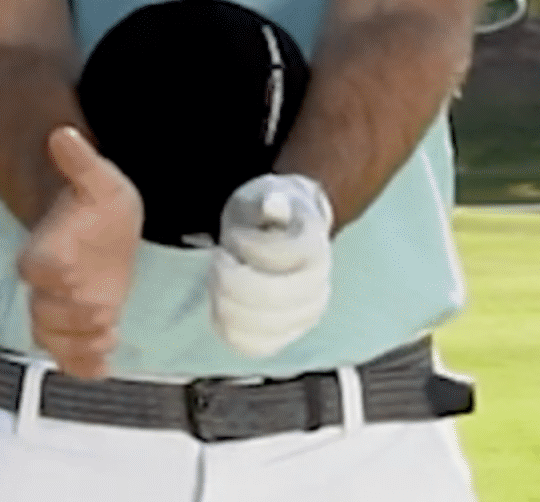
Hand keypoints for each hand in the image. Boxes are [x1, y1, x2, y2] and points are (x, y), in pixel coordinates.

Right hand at [17, 126, 141, 378]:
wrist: (96, 231)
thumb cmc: (95, 205)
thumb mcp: (99, 180)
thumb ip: (80, 161)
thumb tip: (63, 132)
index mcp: (43, 250)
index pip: (37, 270)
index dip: (57, 277)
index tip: (85, 280)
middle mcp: (45, 287)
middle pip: (44, 313)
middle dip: (75, 319)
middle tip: (107, 315)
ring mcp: (58, 311)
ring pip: (53, 339)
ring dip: (80, 345)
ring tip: (109, 340)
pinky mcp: (76, 330)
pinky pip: (68, 356)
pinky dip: (83, 366)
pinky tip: (104, 367)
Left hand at [210, 173, 333, 356]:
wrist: (286, 236)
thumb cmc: (273, 214)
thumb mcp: (269, 194)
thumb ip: (270, 199)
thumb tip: (274, 203)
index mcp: (315, 251)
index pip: (280, 257)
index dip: (247, 246)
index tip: (234, 236)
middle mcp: (317, 289)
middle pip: (266, 296)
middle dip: (230, 277)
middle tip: (221, 259)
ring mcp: (301, 318)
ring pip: (255, 326)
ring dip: (225, 300)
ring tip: (222, 280)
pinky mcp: (282, 337)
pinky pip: (251, 345)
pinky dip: (228, 326)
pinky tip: (222, 305)